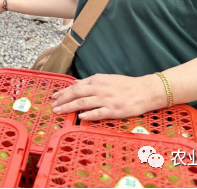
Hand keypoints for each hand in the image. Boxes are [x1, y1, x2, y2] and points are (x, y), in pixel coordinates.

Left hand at [51, 74, 166, 120]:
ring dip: (68, 107)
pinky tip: (79, 117)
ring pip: (83, 103)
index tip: (54, 96)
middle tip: (52, 106)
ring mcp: (106, 99)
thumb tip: (75, 83)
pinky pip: (98, 112)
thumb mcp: (106, 79)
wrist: (144, 91)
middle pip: (76, 94)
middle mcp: (99, 88)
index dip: (63, 92)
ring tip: (59, 111)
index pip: (76, 86)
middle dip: (62, 99)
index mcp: (97, 80)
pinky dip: (88, 114)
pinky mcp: (114, 110)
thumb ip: (90, 82)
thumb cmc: (125, 85)